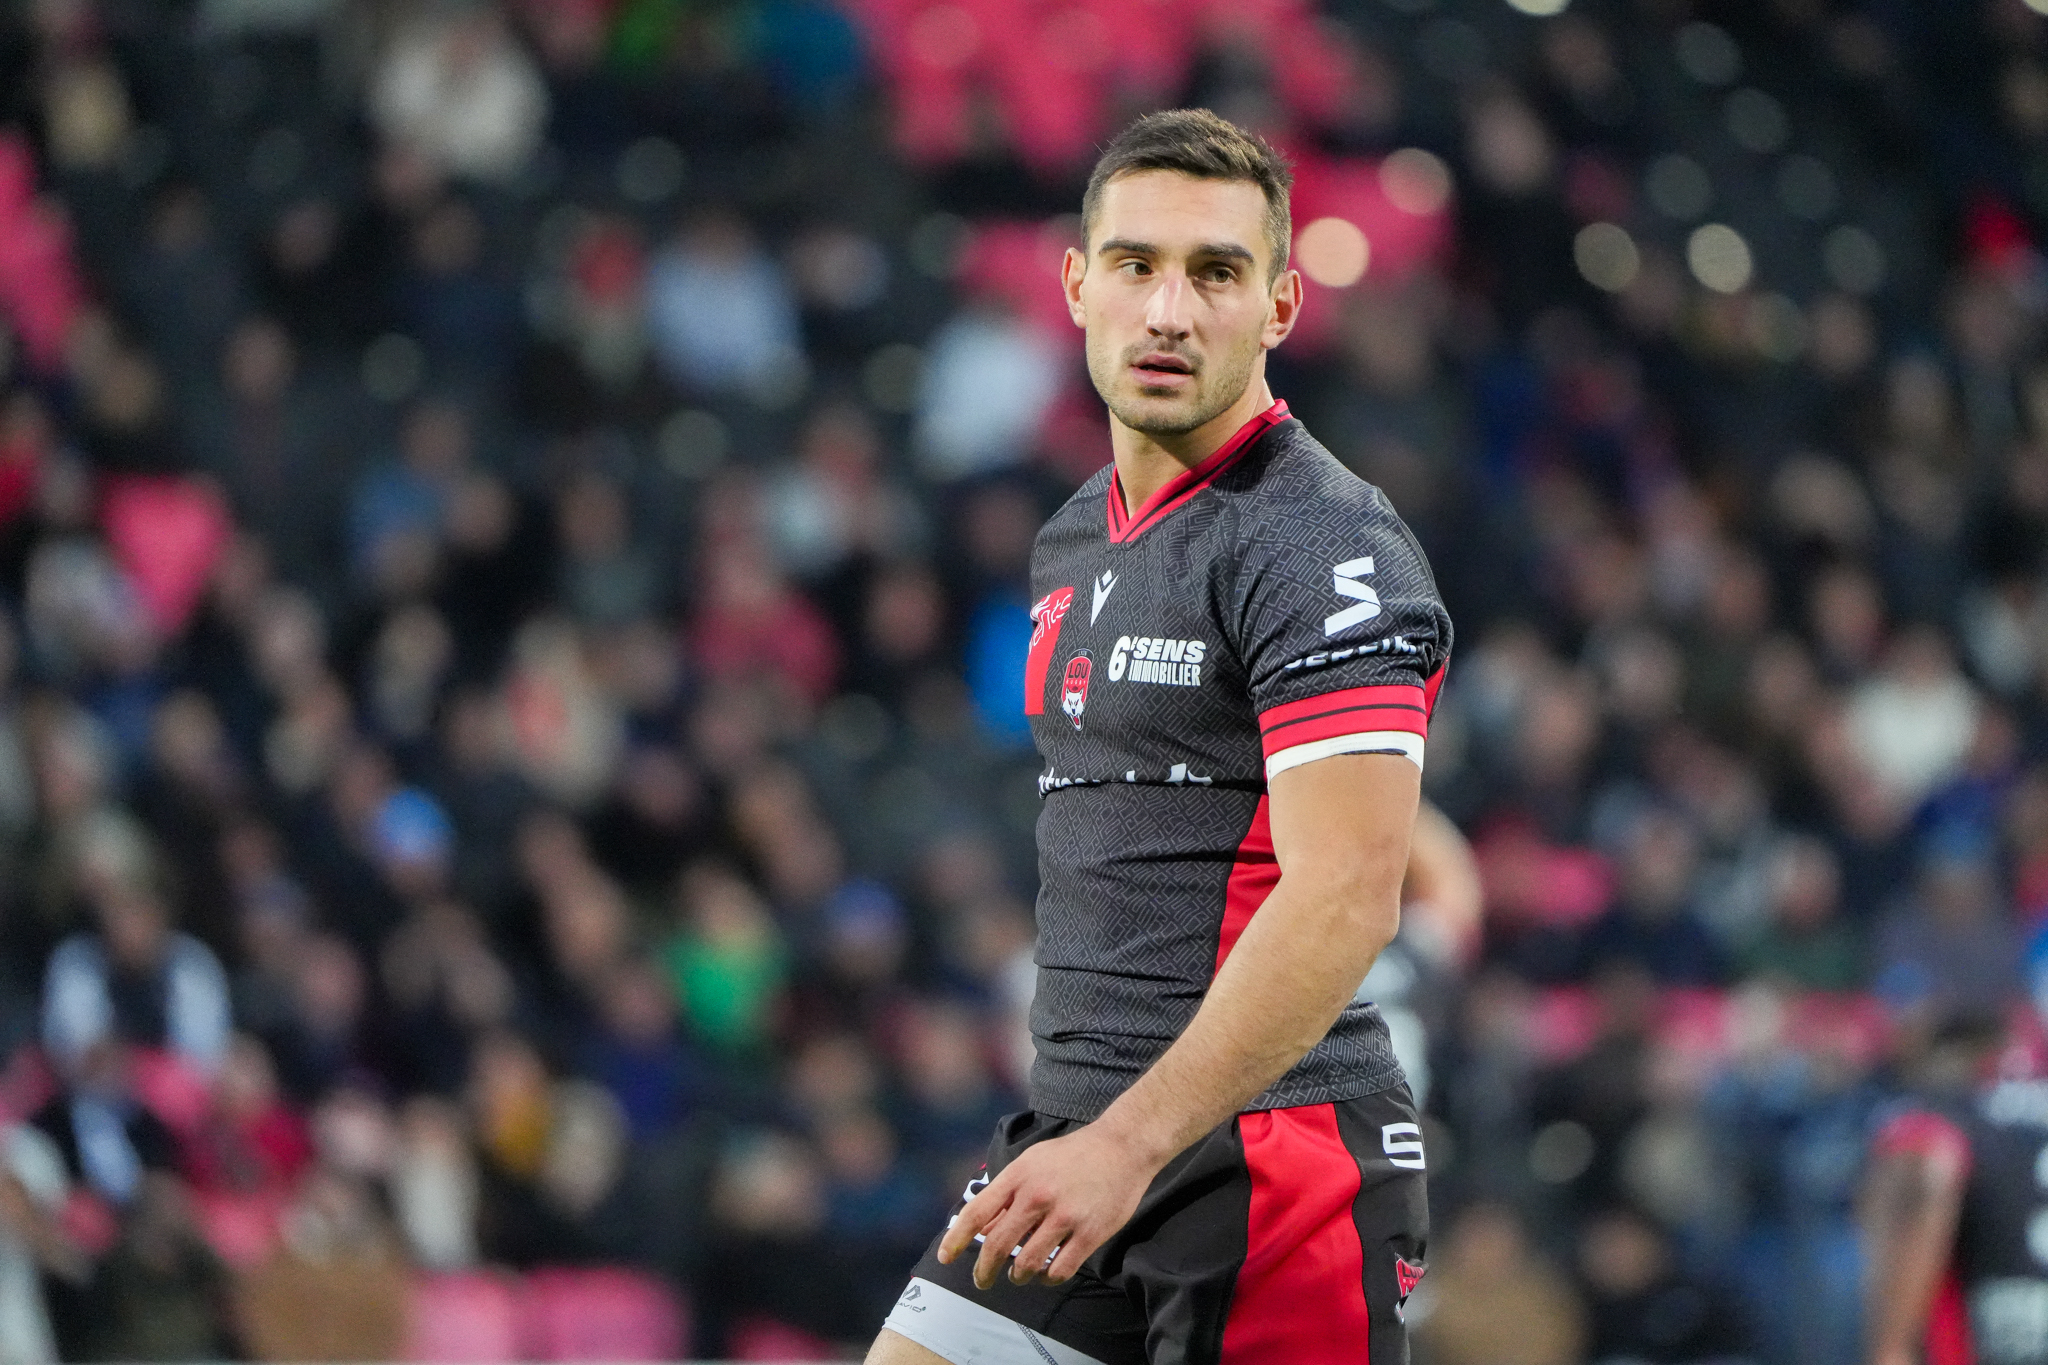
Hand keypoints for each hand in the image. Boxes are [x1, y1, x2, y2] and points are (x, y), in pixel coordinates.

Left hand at [936, 1123, 1162, 1289]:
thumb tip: (983, 1227)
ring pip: (1027, 1263)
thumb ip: (1006, 1194)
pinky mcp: (1090, 1234)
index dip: (956, 1238)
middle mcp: (1037, 1196)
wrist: (1122, 1147)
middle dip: (984, 1271)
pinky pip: (1059, 1270)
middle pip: (997, 1245)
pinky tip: (1047, 1273)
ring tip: (1018, 1274)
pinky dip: (1047, 1279)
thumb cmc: (1072, 1155)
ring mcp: (1065, 1216)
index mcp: (1019, 1176)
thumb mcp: (1032, 1163)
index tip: (944, 1258)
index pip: (977, 1212)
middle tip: (982, 1281)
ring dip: (1017, 1275)